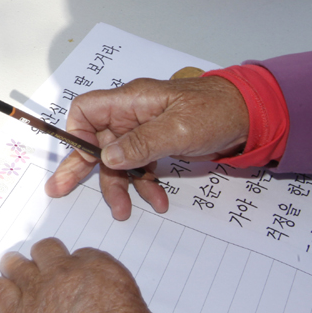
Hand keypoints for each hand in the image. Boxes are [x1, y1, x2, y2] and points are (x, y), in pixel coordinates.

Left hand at [0, 238, 176, 312]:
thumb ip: (119, 303)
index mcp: (101, 269)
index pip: (81, 255)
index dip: (76, 269)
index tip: (74, 280)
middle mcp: (66, 273)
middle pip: (46, 251)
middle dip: (45, 262)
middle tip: (45, 276)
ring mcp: (38, 291)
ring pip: (16, 263)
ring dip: (17, 270)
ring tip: (16, 279)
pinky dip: (1, 293)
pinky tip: (5, 300)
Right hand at [45, 77, 249, 218]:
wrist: (252, 114)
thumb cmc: (216, 111)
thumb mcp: (179, 129)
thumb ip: (141, 143)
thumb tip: (106, 158)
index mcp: (131, 101)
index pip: (87, 110)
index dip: (77, 133)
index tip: (82, 160)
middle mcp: (132, 114)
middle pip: (97, 140)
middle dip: (83, 168)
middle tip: (60, 190)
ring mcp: (144, 129)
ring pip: (119, 159)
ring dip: (121, 185)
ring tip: (124, 211)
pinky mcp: (158, 143)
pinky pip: (140, 165)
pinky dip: (145, 184)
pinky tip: (157, 200)